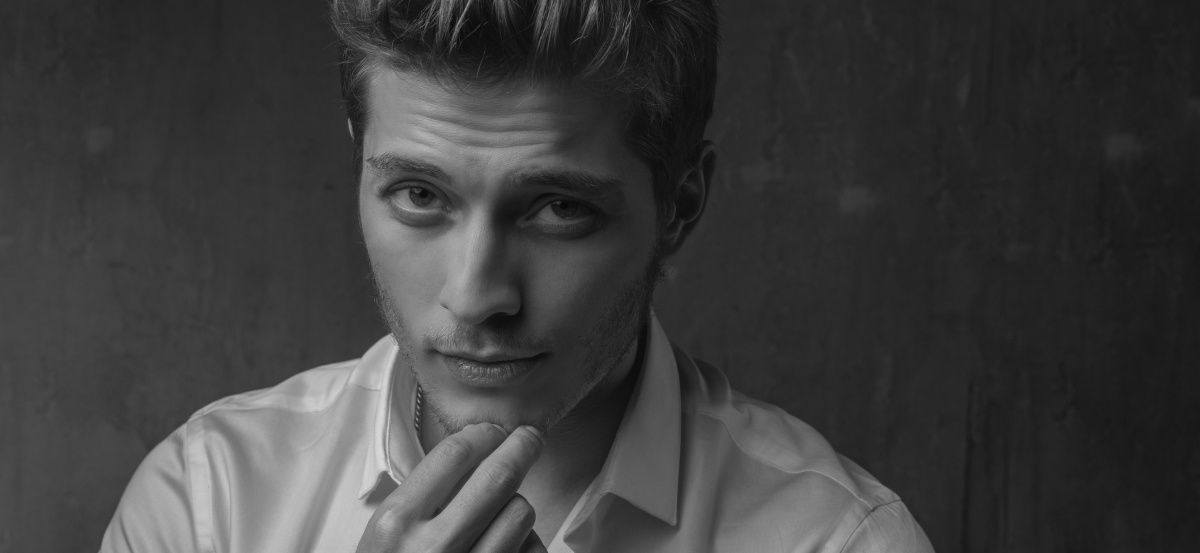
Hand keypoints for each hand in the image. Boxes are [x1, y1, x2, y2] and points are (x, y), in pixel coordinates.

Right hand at [355, 423, 547, 552]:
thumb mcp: (384, 536)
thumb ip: (421, 499)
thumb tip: (474, 451)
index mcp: (397, 524)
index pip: (454, 454)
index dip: (483, 434)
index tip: (494, 432)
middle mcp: (435, 548)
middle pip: (499, 477)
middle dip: (522, 448)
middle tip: (529, 439)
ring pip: (520, 512)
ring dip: (517, 505)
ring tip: (501, 512)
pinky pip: (532, 549)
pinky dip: (526, 543)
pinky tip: (509, 546)